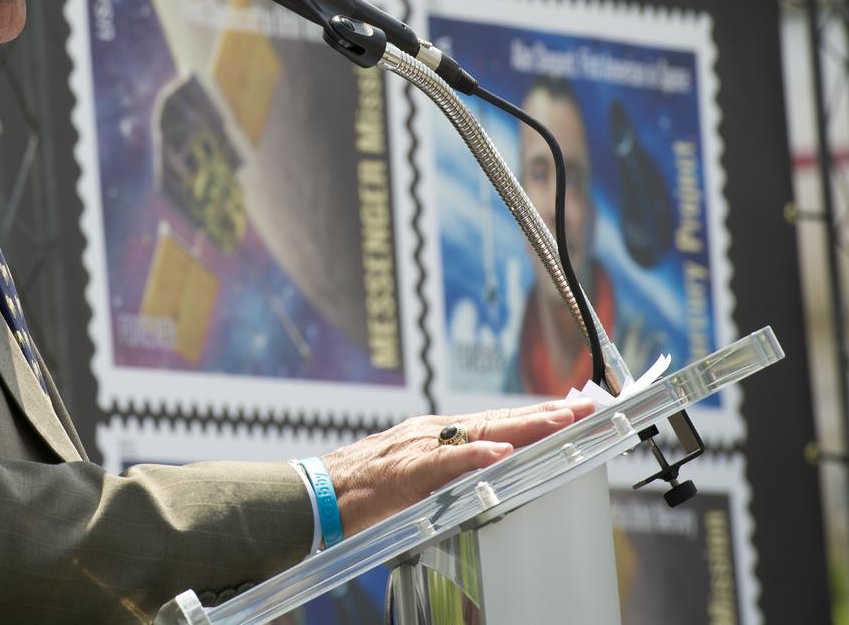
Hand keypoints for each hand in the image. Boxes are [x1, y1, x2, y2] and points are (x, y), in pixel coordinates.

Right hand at [321, 397, 594, 536]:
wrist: (316, 493)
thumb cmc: (362, 488)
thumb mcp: (415, 475)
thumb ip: (449, 471)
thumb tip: (490, 474)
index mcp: (437, 435)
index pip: (497, 423)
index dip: (536, 416)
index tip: (572, 410)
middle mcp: (432, 432)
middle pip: (498, 421)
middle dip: (544, 415)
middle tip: (585, 408)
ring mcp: (418, 448)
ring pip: (478, 433)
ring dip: (522, 427)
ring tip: (558, 421)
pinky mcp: (404, 472)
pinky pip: (443, 464)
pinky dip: (472, 457)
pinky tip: (499, 453)